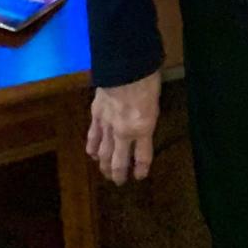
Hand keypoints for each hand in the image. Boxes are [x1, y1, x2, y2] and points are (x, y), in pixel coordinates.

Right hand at [87, 70, 161, 184]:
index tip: (139, 176)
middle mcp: (124, 132)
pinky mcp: (96, 115)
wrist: (125, 65)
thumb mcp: (156, 101)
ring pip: (103, 153)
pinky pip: (93, 137)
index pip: (142, 157)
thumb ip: (148, 117)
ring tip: (105, 173)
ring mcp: (108, 125)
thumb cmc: (148, 78)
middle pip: (118, 161)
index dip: (141, 169)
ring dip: (103, 165)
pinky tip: (92, 154)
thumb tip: (143, 124)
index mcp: (143, 128)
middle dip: (118, 174)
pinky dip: (92, 148)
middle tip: (118, 182)